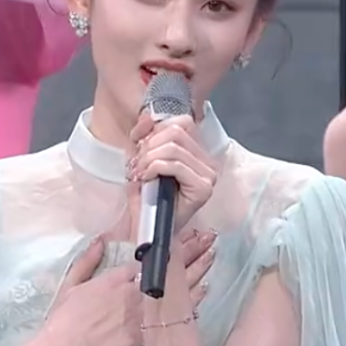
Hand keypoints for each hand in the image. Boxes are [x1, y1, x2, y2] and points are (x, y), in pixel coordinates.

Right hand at [40, 236, 212, 345]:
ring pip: (174, 291)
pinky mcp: (144, 337)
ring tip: (212, 256)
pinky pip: (171, 319)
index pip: (148, 256)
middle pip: (166, 269)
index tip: (183, 232)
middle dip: (189, 251)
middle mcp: (133, 292)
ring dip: (195, 273)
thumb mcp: (71, 284)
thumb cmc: (63, 319)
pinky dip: (189, 306)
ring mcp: (141, 315)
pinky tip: (204, 294)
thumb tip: (101, 240)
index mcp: (116, 278)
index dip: (167, 244)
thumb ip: (88, 260)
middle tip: (208, 238)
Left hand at [128, 113, 217, 232]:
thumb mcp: (141, 159)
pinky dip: (154, 167)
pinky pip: (175, 164)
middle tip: (137, 164)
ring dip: (148, 158)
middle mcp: (207, 162)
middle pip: (177, 131)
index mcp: (196, 152)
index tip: (138, 145)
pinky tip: (145, 178)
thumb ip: (144, 136)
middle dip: (149, 145)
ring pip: (174, 147)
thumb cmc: (146, 198)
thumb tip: (148, 116)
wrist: (146, 230)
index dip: (155, 128)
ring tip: (139, 173)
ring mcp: (208, 175)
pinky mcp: (203, 188)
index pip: (182, 122)